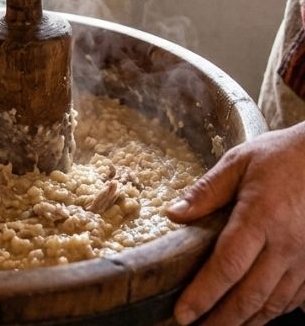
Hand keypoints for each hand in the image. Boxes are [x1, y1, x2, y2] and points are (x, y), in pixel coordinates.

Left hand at [166, 122, 304, 324]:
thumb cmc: (281, 157)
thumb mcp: (238, 162)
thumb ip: (206, 191)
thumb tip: (173, 214)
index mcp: (260, 218)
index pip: (227, 266)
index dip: (203, 294)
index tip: (183, 313)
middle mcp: (286, 245)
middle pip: (250, 294)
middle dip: (221, 319)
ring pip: (273, 303)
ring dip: (245, 321)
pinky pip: (294, 298)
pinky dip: (271, 312)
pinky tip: (253, 317)